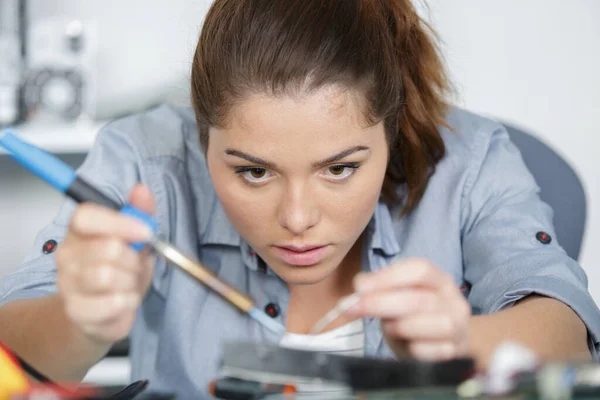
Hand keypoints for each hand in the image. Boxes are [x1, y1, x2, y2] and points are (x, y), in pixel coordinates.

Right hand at [55, 184, 154, 344]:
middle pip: (107, 248)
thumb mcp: (137, 239)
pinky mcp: (75, 310)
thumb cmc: (121, 271)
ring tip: (128, 283)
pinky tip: (124, 300)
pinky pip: (111, 303)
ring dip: (130, 281)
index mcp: (80, 231)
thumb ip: (140, 213)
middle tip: (134, 265)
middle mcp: (67, 255)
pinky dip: (128, 302)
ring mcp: (68, 284)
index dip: (119, 223)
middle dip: (133, 259)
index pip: (86, 216)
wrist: (106, 312)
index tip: (146, 232)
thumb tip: (141, 189)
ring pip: (107, 276)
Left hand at [345, 258, 470, 360]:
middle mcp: (453, 301)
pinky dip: (414, 349)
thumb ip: (382, 288)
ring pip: (429, 324)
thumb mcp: (399, 297)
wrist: (446, 343)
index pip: (419, 270)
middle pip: (419, 299)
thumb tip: (360, 285)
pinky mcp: (455, 352)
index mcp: (440, 280)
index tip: (359, 286)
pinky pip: (433, 351)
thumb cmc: (416, 315)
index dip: (387, 277)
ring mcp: (458, 327)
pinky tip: (407, 345)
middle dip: (380, 303)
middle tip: (351, 307)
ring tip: (388, 327)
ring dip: (400, 327)